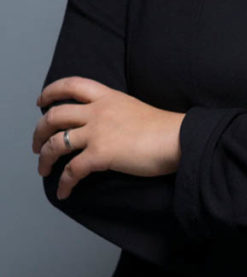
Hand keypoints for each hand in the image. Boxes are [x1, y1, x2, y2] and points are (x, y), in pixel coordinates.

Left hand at [33, 77, 184, 199]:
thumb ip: (114, 112)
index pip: (73, 84)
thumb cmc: (164, 127)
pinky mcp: (100, 154)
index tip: (42, 99)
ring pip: (54, 143)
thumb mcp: (134, 108)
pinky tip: (64, 191)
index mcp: (109, 97)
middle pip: (55, 115)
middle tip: (37, 143)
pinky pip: (71, 171)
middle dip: (39, 131)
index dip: (52, 91)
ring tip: (44, 169)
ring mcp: (98, 132)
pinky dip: (63, 184)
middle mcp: (99, 111)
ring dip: (43, 159)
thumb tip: (102, 127)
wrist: (178, 138)